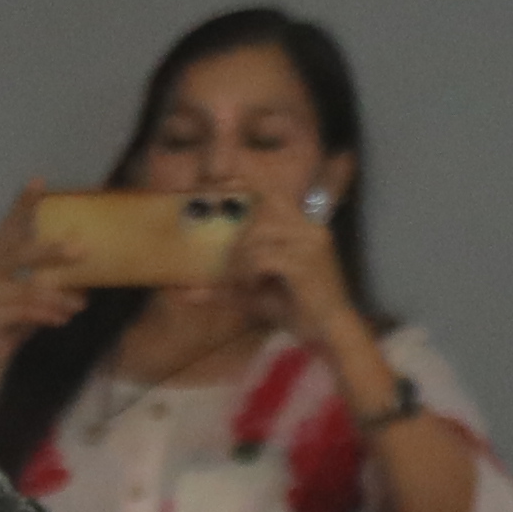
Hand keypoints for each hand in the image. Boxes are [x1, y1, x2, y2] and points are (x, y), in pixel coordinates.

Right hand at [0, 187, 93, 364]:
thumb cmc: (8, 326)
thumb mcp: (32, 300)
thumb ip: (50, 285)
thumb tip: (85, 276)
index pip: (8, 230)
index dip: (22, 207)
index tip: (38, 181)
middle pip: (19, 253)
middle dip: (51, 251)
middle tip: (81, 250)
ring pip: (28, 289)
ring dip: (57, 298)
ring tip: (78, 306)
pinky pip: (24, 311)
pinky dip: (46, 315)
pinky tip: (60, 320)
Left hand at [225, 190, 372, 356]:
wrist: (328, 329)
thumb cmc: (294, 309)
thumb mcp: (251, 296)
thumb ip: (221, 290)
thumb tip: (185, 293)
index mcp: (301, 227)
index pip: (274, 195)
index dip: (251, 186)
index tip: (225, 182)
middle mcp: (308, 228)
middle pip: (262, 212)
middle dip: (239, 239)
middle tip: (233, 268)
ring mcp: (310, 242)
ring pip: (258, 235)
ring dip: (242, 260)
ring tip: (245, 282)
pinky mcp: (305, 260)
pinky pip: (263, 257)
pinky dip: (249, 272)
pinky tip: (253, 286)